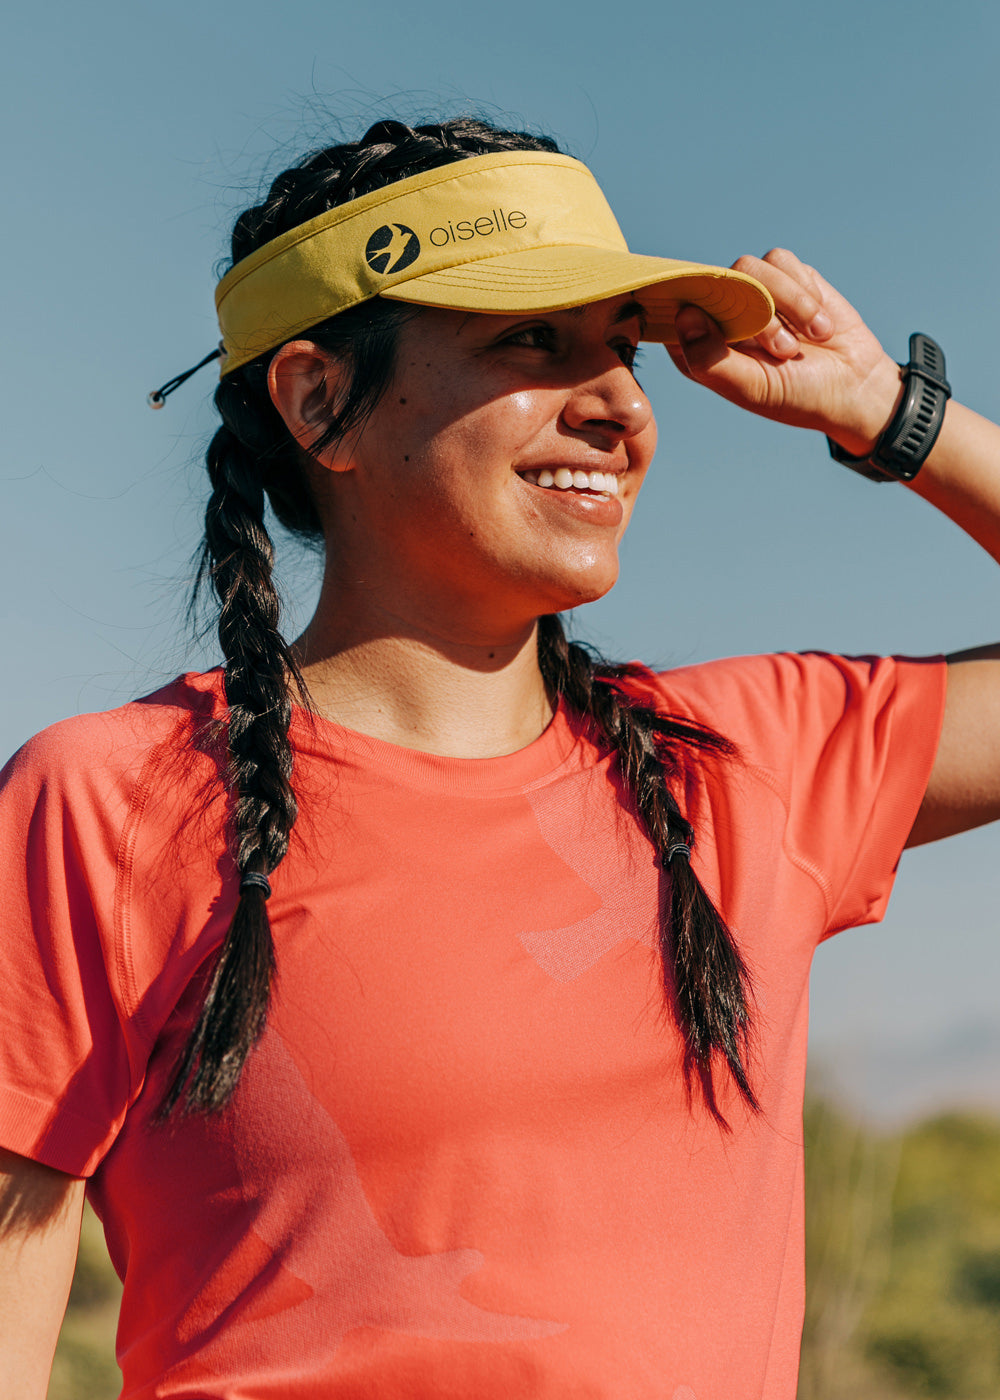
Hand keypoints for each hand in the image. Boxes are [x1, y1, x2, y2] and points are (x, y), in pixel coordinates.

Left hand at [668, 248, 904, 457]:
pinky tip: (819, 323)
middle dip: (758, 316)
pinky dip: (803, 292)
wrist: (854, 386)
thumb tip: (685, 314)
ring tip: (808, 339)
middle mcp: (721, 317)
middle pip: (717, 284)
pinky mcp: (784, 277)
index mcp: (698, 349)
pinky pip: (781, 261)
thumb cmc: (796, 396)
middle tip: (785, 352)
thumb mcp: (752, 387)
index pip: (673, 313)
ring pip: (750, 268)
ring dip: (786, 304)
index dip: (691, 307)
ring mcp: (752, 295)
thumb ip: (711, 358)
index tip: (721, 322)